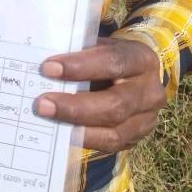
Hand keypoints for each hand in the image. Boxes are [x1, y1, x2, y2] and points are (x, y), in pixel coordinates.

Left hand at [33, 39, 166, 152]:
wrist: (135, 77)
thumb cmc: (109, 57)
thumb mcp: (100, 46)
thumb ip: (79, 52)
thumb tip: (45, 62)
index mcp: (142, 59)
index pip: (113, 62)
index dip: (80, 66)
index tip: (48, 68)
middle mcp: (150, 91)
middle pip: (115, 104)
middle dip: (75, 106)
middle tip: (42, 103)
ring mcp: (146, 119)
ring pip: (113, 132)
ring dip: (76, 126)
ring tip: (47, 118)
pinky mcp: (136, 139)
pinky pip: (109, 145)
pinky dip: (82, 139)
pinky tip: (60, 131)